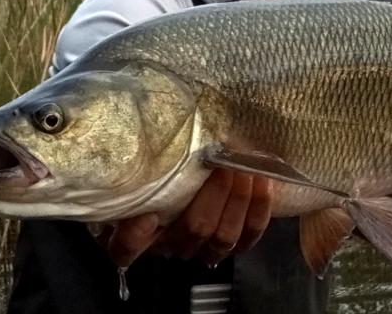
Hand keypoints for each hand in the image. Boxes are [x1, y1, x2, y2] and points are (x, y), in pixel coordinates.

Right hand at [107, 169, 272, 267]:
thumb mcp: (145, 171)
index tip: (147, 215)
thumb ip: (144, 166)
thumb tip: (150, 143)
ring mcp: (205, 248)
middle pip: (193, 230)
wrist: (197, 181)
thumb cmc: (163, 173)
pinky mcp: (233, 245)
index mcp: (141, 232)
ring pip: (224, 235)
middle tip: (222, 161)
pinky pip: (250, 234)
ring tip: (244, 167)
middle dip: (213, 194)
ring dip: (238, 198)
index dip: (136, 237)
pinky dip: (259, 207)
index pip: (128, 247)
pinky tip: (263, 180)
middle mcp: (173, 244)